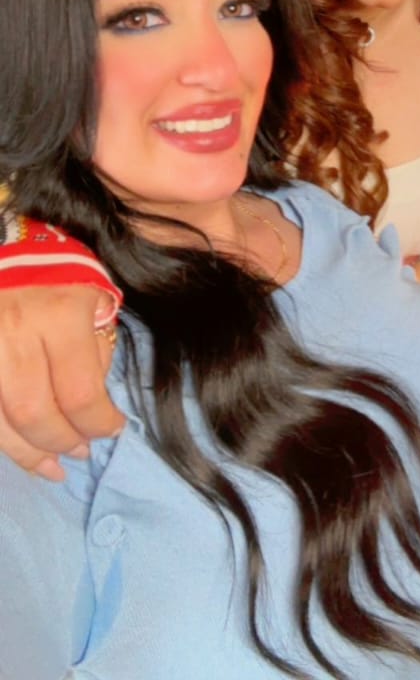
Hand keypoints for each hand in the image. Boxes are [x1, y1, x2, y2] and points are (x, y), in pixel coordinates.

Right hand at [0, 285, 124, 480]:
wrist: (9, 247)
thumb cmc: (60, 271)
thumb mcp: (94, 298)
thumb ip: (95, 352)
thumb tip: (94, 406)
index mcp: (58, 316)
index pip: (80, 393)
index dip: (99, 423)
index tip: (114, 429)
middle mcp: (14, 333)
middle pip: (34, 414)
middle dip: (62, 442)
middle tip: (81, 451)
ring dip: (27, 453)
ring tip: (52, 468)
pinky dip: (2, 438)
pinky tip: (19, 450)